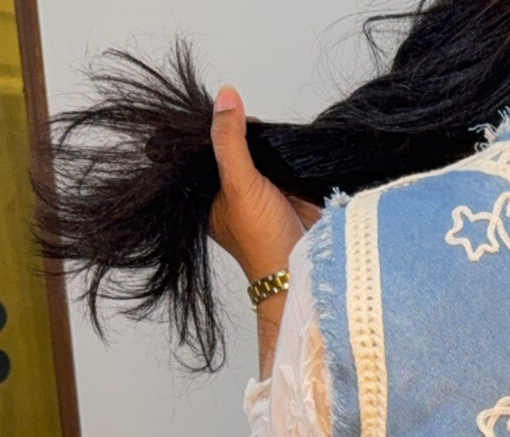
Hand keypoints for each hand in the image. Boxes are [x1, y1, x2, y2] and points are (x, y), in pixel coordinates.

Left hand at [208, 86, 318, 366]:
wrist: (304, 268)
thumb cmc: (264, 240)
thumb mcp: (239, 184)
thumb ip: (230, 141)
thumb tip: (226, 96)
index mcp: (206, 195)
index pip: (204, 149)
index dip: (212, 127)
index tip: (225, 113)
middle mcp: (230, 192)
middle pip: (230, 147)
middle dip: (239, 131)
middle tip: (250, 122)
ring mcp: (259, 191)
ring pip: (256, 151)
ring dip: (263, 140)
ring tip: (268, 132)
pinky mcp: (284, 191)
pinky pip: (279, 160)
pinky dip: (282, 150)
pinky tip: (284, 142)